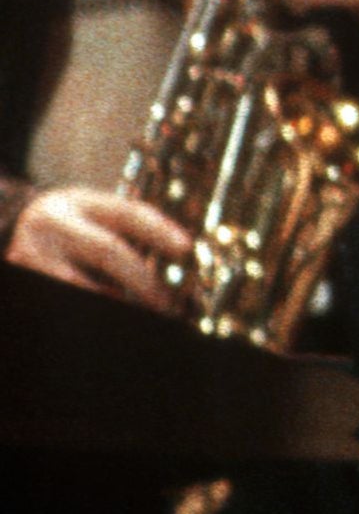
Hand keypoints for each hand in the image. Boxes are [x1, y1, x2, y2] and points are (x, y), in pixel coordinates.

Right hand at [7, 185, 194, 312]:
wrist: (17, 229)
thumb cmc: (75, 228)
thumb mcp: (96, 217)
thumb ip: (132, 231)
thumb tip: (183, 256)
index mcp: (80, 202)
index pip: (127, 213)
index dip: (159, 230)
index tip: (186, 248)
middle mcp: (53, 222)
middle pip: (108, 249)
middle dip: (143, 279)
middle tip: (166, 303)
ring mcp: (32, 250)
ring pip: (79, 282)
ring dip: (115, 300)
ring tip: (141, 311)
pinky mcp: (23, 272)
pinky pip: (63, 293)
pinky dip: (91, 303)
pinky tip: (110, 309)